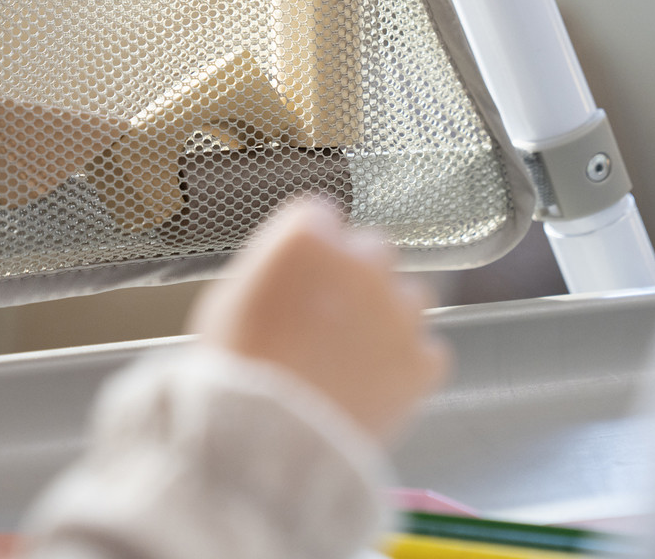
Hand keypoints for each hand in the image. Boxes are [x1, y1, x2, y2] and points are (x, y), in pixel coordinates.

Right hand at [187, 198, 450, 443]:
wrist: (268, 439)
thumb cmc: (238, 367)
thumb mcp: (230, 296)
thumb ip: (271, 266)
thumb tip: (287, 266)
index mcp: (308, 238)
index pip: (323, 216)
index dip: (310, 244)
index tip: (302, 266)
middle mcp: (361, 262)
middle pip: (373, 249)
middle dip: (355, 273)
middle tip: (329, 312)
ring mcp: (398, 310)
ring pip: (408, 296)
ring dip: (387, 315)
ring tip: (353, 352)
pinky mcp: (422, 359)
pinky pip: (424, 349)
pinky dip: (405, 362)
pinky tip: (373, 380)